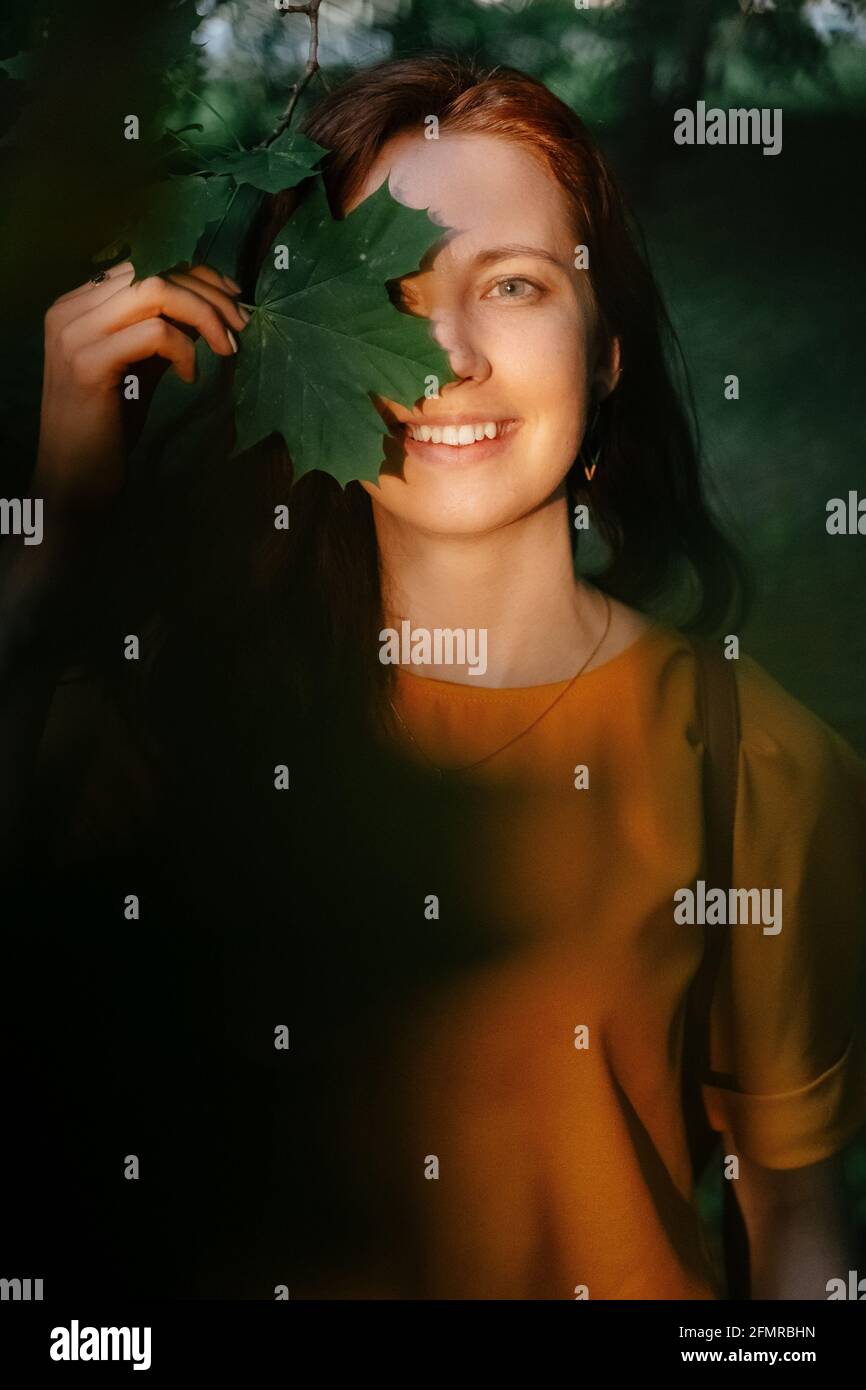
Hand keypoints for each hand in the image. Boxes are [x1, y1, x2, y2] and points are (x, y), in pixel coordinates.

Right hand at [34, 262, 249, 503]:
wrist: (73, 479)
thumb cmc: (109, 426)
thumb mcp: (138, 367)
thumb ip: (160, 332)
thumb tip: (208, 306)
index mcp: (79, 304)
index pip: (145, 265)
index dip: (196, 275)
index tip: (233, 299)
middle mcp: (71, 310)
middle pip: (154, 270)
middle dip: (209, 294)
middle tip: (241, 326)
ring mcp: (75, 334)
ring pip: (156, 290)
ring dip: (204, 315)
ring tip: (227, 348)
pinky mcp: (88, 364)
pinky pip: (155, 333)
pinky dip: (185, 350)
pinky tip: (190, 377)